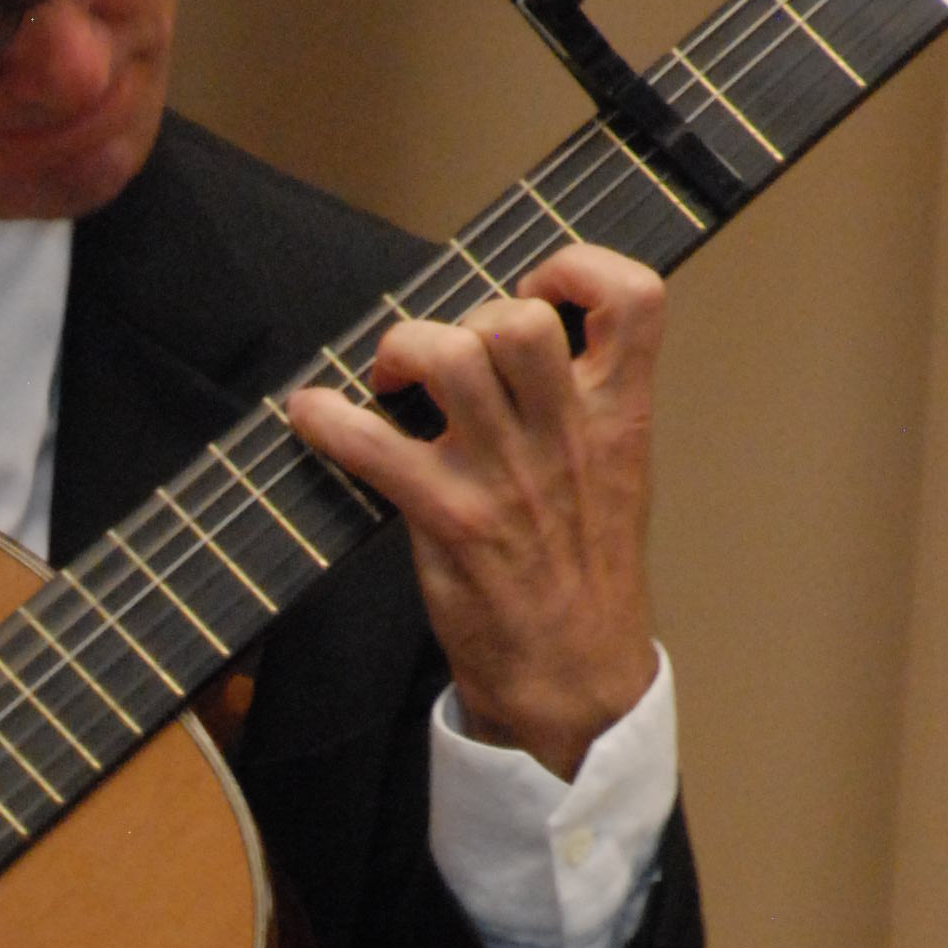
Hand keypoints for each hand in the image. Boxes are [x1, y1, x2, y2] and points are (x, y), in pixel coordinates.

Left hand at [285, 241, 663, 778]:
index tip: (540, 289)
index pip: (636, 299)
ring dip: (405, 349)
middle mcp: (566, 436)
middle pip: (517, 319)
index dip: (580, 268)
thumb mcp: (614, 478)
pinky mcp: (448, 518)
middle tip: (447, 356)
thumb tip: (514, 344)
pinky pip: (373, 445)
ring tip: (394, 381)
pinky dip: (327, 420)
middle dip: (467, 314)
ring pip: (449, 357)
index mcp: (619, 419)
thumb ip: (581, 407)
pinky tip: (311, 415)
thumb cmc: (583, 577)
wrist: (574, 679)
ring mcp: (505, 476)